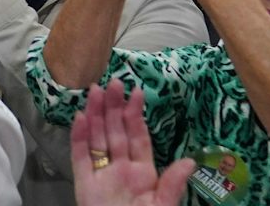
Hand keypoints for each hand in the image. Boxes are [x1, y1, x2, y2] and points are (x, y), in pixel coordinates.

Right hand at [70, 81, 192, 205]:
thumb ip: (172, 185)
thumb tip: (190, 162)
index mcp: (143, 173)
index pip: (139, 138)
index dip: (136, 116)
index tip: (137, 93)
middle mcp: (121, 168)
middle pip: (116, 132)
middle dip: (114, 107)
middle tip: (113, 82)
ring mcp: (101, 174)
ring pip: (97, 138)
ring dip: (95, 114)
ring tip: (95, 91)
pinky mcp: (83, 183)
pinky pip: (80, 156)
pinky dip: (79, 137)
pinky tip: (80, 118)